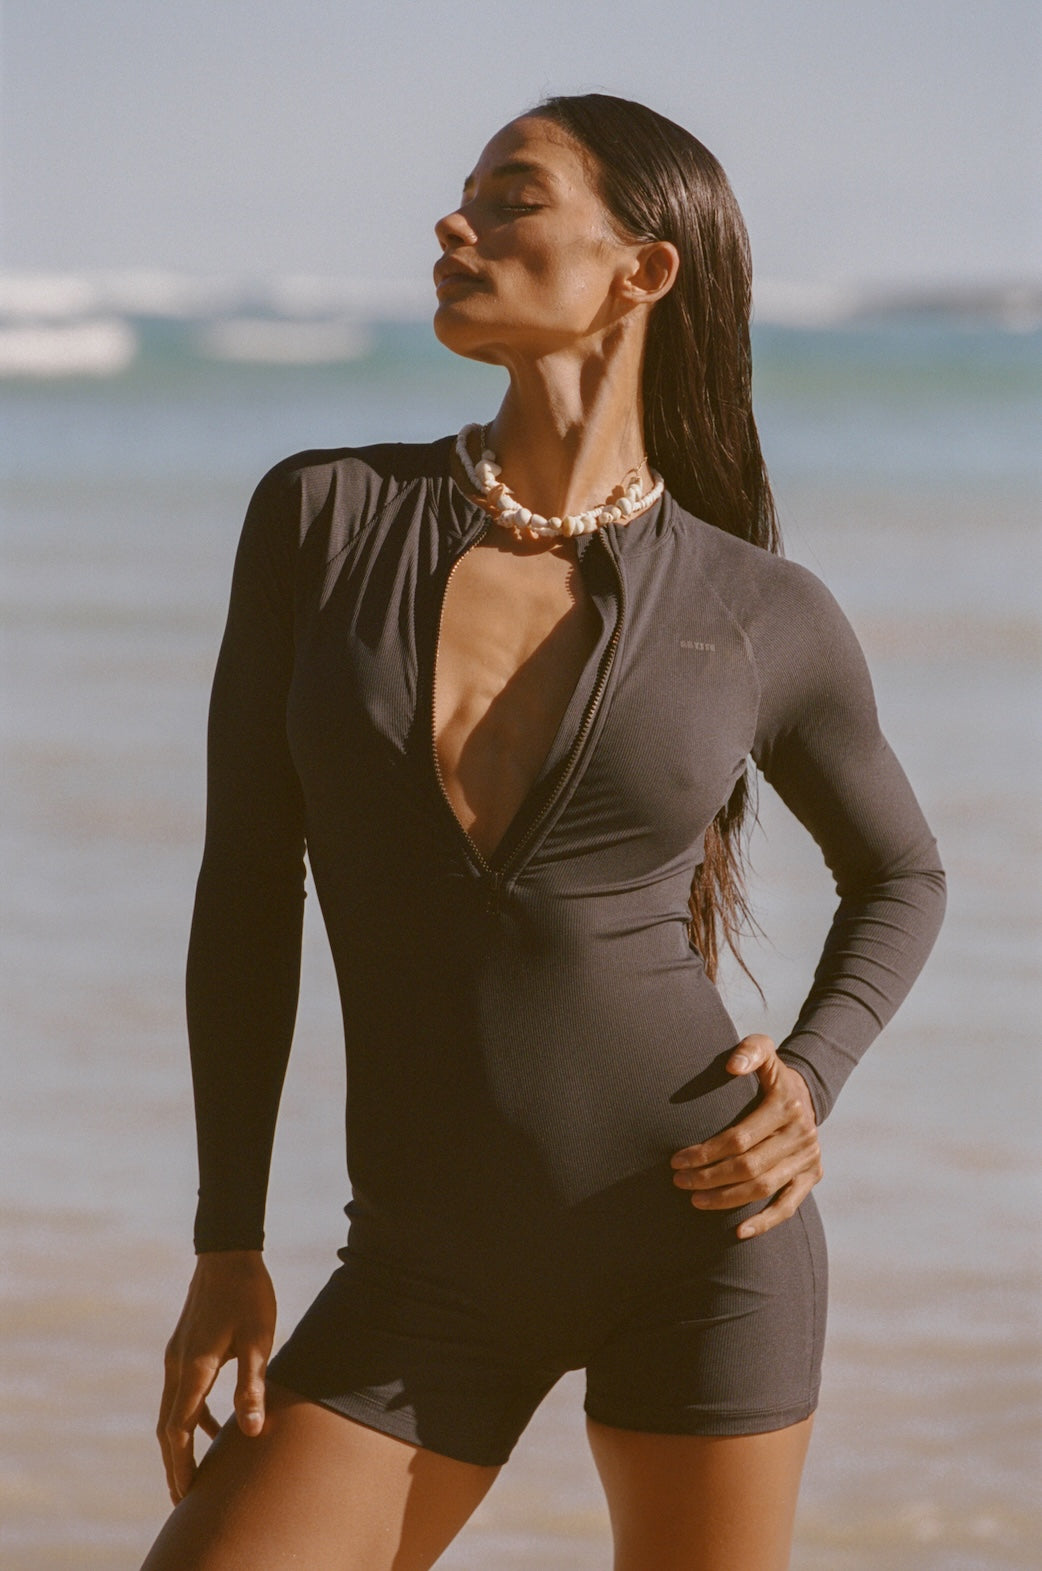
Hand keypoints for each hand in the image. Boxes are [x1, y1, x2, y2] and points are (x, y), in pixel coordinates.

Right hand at [157, 1250, 275, 1503]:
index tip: (185, 1496)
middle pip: (168, 1427)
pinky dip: (191, 1416)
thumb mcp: (258, 1341)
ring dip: (181, 1442)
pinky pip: (182, 1392)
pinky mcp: (185, 1346)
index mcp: (193, 1368)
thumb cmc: (248, 1295)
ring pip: (172, 1410)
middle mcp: (177, 1365)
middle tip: (183, 1499)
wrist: (228, 1251)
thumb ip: (252, 1386)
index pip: (178, 1430)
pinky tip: (213, 1425)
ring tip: (195, 1472)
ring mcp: (178, 1355)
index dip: (181, 1465)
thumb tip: (250, 1432)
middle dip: (175, 1464)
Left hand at [670, 1034, 821, 1239]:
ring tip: (695, 1201)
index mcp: (787, 1104)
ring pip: (763, 1188)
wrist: (807, 1091)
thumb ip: (749, 1051)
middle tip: (679, 1182)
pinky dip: (764, 1221)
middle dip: (709, 1177)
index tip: (677, 1160)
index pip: (739, 1138)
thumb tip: (732, 1066)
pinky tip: (738, 1231)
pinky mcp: (811, 1176)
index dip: (705, 1152)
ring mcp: (808, 1158)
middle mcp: (802, 1134)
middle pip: (748, 1166)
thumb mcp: (763, 1049)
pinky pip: (788, 1205)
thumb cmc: (772, 1073)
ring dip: (727, 1199)